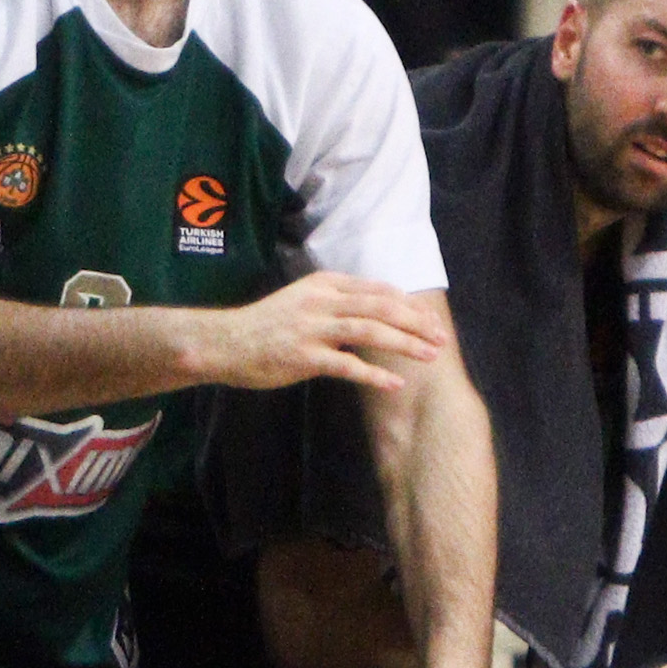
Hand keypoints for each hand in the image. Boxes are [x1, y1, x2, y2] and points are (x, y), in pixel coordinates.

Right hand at [199, 271, 449, 391]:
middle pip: (381, 306)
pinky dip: (375, 374)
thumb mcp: (302, 300)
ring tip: (430, 356)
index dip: (409, 304)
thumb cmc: (265, 325)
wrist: (225, 343)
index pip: (378, 289)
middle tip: (441, 338)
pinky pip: (348, 365)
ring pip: (370, 330)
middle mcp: (321, 301)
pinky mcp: (304, 356)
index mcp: (324, 284)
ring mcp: (312, 328)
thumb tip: (375, 311)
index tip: (430, 319)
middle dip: (416, 322)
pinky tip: (395, 383)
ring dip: (405, 343)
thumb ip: (335, 302)